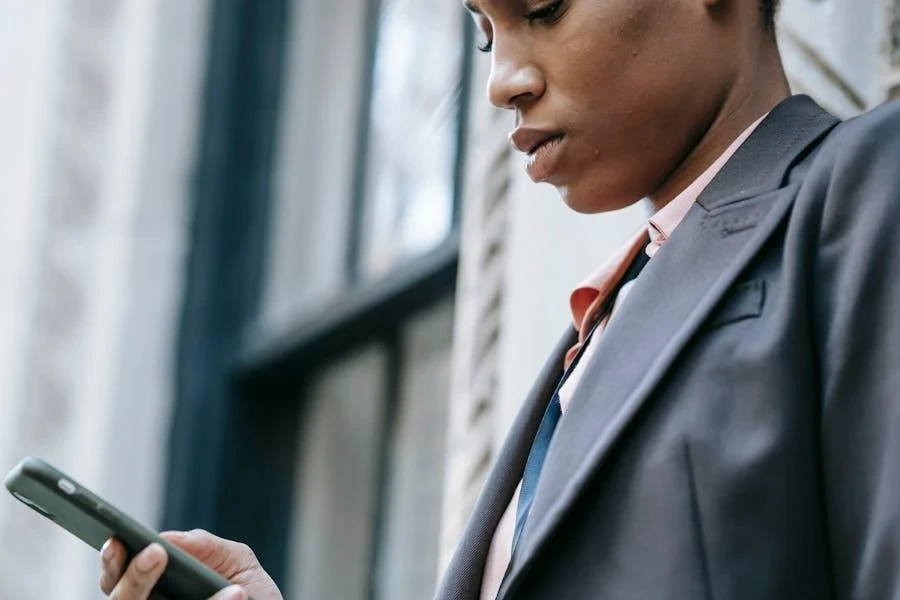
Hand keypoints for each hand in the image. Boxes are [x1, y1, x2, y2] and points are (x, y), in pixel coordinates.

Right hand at [98, 529, 282, 599]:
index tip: (116, 542)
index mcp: (154, 591)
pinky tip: (236, 594)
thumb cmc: (250, 596)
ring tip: (199, 575)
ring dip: (159, 591)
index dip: (112, 562)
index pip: (117, 579)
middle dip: (133, 578)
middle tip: (155, 553)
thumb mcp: (235, 563)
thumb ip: (205, 546)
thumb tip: (168, 538)